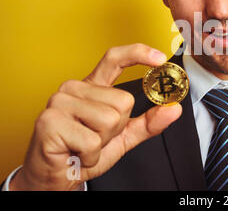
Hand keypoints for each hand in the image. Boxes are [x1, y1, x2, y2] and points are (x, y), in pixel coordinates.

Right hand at [10, 43, 181, 190]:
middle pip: (123, 101)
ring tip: (84, 145)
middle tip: (96, 138)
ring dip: (103, 142)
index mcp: (92, 87)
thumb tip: (173, 109)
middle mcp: (74, 88)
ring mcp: (60, 102)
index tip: (160, 58)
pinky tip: (77, 153)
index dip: (138, 54)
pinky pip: (92, 140)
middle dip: (117, 128)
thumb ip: (148, 122)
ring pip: (110, 120)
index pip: (115, 59)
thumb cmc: (84, 152)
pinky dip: (91, 155)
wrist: (56, 177)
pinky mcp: (50, 121)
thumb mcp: (123, 136)